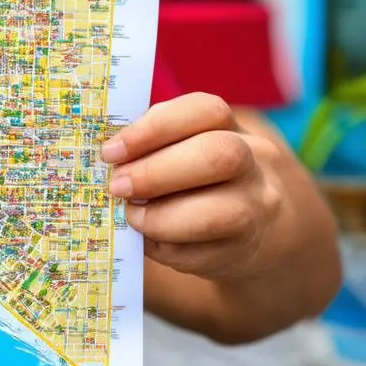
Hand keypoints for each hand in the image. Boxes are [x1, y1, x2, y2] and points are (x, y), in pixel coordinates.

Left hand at [101, 93, 282, 284]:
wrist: (258, 228)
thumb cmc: (199, 179)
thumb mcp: (184, 149)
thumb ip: (152, 147)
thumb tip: (107, 160)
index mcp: (229, 127)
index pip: (205, 111)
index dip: (154, 128)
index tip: (111, 151)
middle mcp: (255, 163)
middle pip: (219, 156)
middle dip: (155, 173)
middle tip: (117, 186)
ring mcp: (256, 209)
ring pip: (219, 214)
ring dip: (160, 217)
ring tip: (132, 216)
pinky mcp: (244, 251)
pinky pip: (202, 254)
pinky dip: (166, 246)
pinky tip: (150, 239)